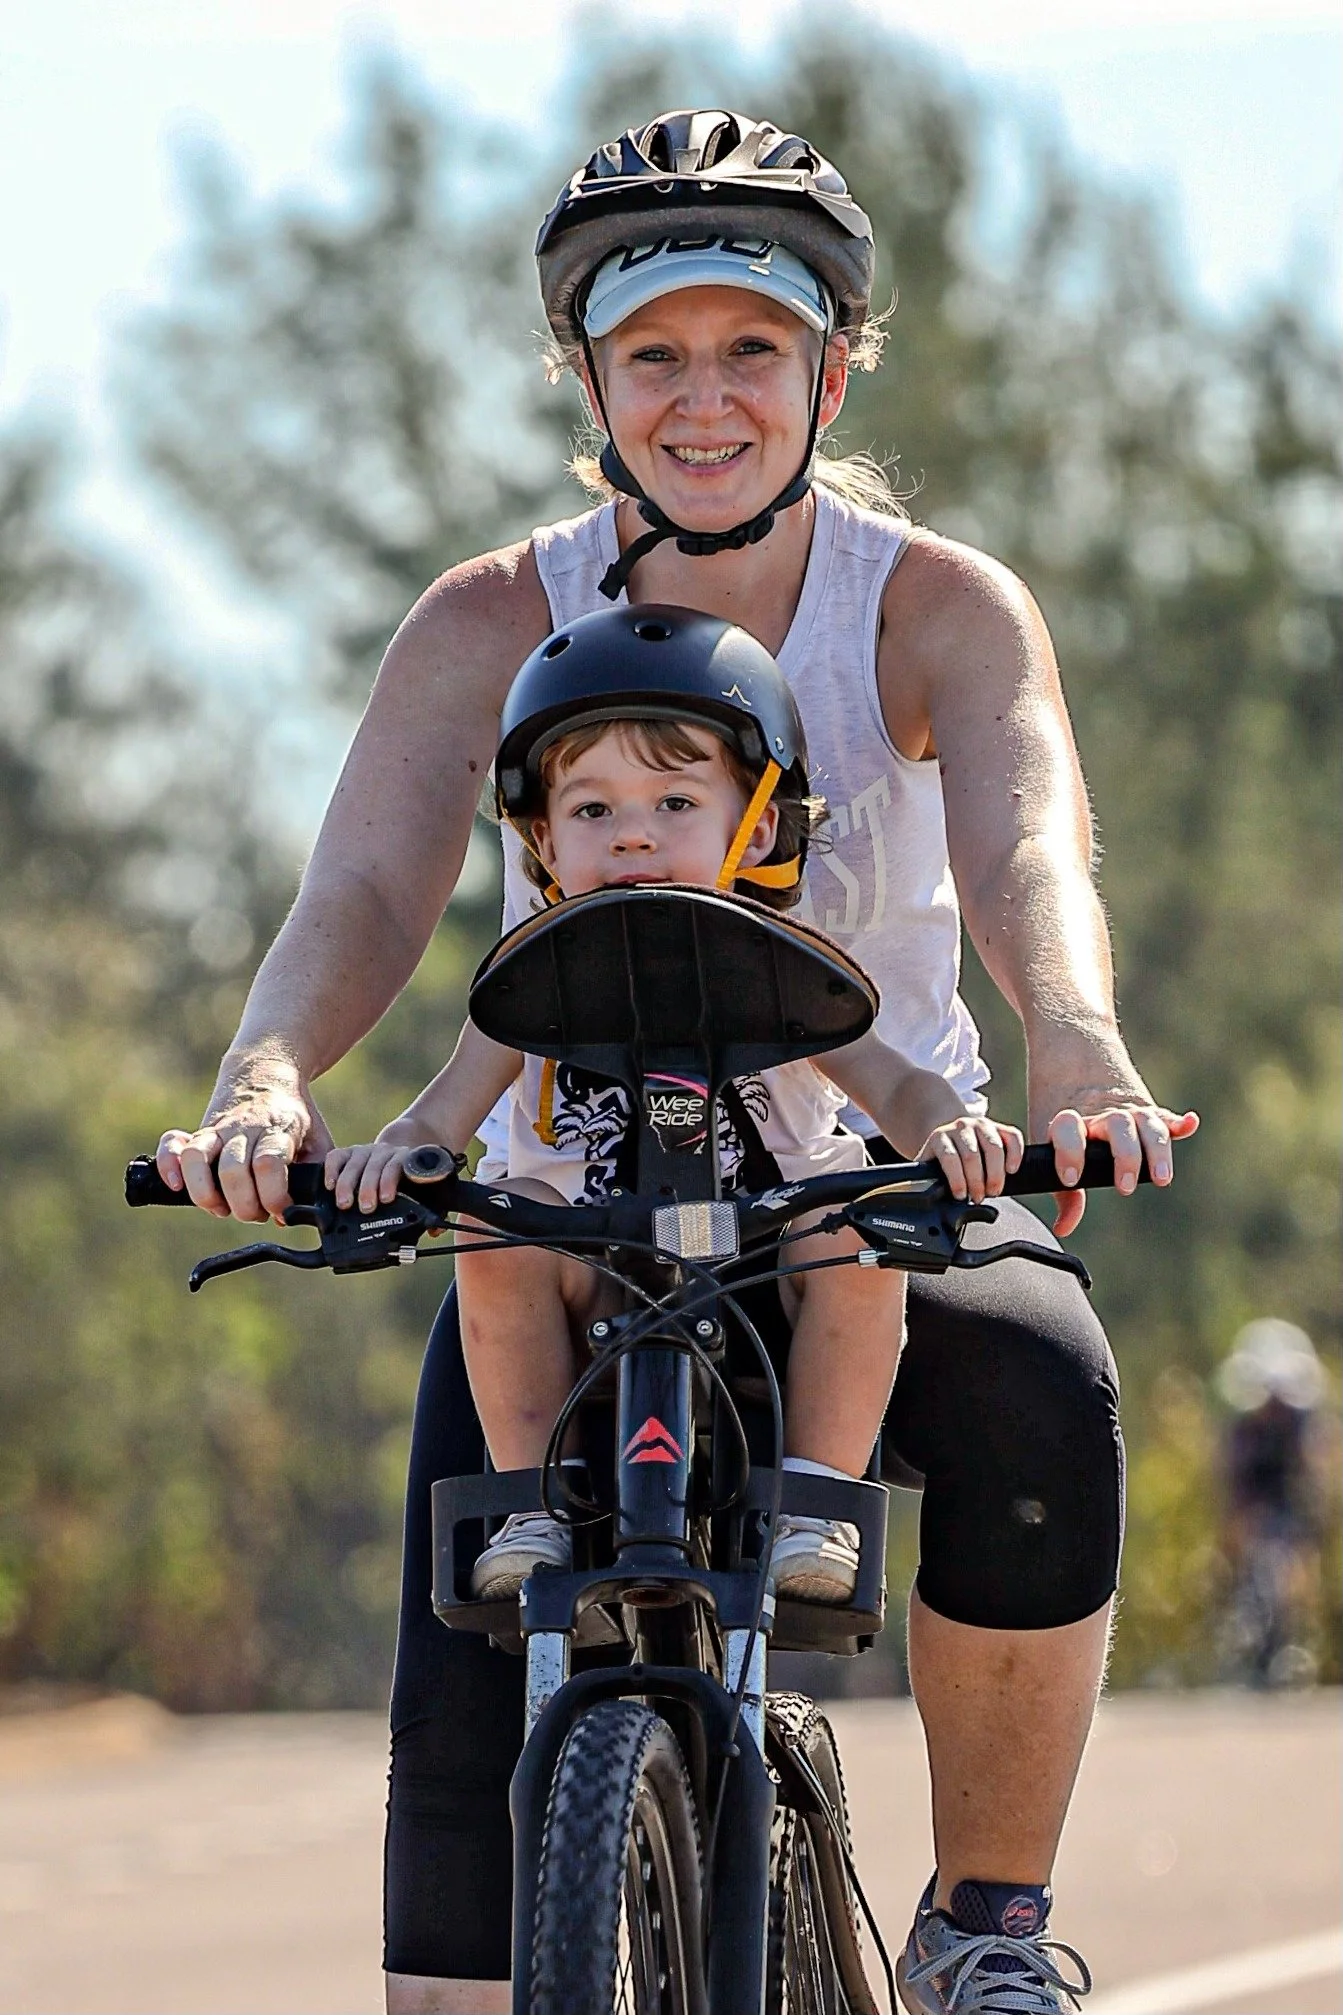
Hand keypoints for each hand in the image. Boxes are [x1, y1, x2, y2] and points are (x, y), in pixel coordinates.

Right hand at [156, 1075, 333, 1223]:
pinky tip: (175, 1185)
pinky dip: (168, 1165)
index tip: (281, 1210)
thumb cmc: (296, 1117)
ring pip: (197, 1158)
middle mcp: (244, 1128)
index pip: (268, 1165)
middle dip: (244, 1205)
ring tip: (221, 1208)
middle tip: (256, 1212)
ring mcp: (218, 1129)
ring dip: (206, 1194)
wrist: (266, 1073)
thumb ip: (316, 1175)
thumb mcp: (319, 1140)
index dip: (274, 1196)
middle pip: (233, 1170)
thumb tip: (296, 1213)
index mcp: (277, 1129)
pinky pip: (173, 1146)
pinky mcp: (199, 1132)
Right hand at [325, 1134, 432, 1214]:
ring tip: (344, 1204)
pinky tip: (329, 1185)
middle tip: (366, 1207)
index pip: (398, 1166)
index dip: (390, 1181)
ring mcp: (367, 1150)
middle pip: (376, 1165)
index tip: (386, 1199)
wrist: (402, 1149)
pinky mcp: (349, 1152)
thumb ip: (433, 1209)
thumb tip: (434, 1230)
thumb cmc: (411, 1178)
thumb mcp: (425, 1189)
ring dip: (348, 1183)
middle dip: (368, 1187)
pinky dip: (332, 1169)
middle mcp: (387, 1152)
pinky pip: (338, 1156)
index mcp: (407, 1160)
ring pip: (356, 1162)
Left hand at [920, 1116, 1023, 1202]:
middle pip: (972, 1155)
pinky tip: (1012, 1170)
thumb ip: (924, 1180)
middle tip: (978, 1198)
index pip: (949, 1157)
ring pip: (994, 1147)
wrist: (951, 1136)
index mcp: (940, 1137)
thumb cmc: (941, 1159)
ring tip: (994, 1190)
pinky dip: (1015, 1154)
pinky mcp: (1000, 1127)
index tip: (961, 1196)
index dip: (957, 1179)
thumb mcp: (929, 1167)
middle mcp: (961, 1127)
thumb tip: (919, 1198)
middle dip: (977, 1181)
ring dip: (996, 1173)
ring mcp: (982, 1124)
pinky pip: (1012, 1137)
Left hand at [1047, 1103, 1199, 1235]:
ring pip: (1147, 1124)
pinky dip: (1179, 1122)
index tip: (1069, 1178)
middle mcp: (1102, 1114)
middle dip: (1124, 1157)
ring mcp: (1127, 1110)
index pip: (1068, 1130)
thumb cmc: (1062, 1115)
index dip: (1068, 1152)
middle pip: (1119, 1128)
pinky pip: (1165, 1116)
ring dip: (1157, 1150)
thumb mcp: (1050, 1145)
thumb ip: (1063, 1191)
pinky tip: (1189, 1124)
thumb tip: (1064, 1228)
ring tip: (1161, 1177)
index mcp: (1071, 1120)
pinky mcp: (1148, 1110)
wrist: (1074, 1059)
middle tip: (1125, 1186)